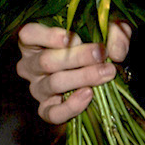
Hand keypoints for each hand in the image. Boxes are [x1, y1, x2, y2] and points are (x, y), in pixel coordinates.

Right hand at [15, 21, 130, 124]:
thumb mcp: (107, 31)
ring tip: (105, 73)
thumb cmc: (96, 46)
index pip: (28, 34)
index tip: (73, 37)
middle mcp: (30, 65)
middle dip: (77, 57)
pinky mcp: (46, 110)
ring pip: (54, 83)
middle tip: (101, 54)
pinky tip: (89, 94)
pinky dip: (71, 105)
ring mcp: (36, 89)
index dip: (47, 36)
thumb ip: (115, 33)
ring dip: (82, 77)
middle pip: (46, 61)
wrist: (100, 76)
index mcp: (36, 41)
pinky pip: (53, 113)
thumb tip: (116, 51)